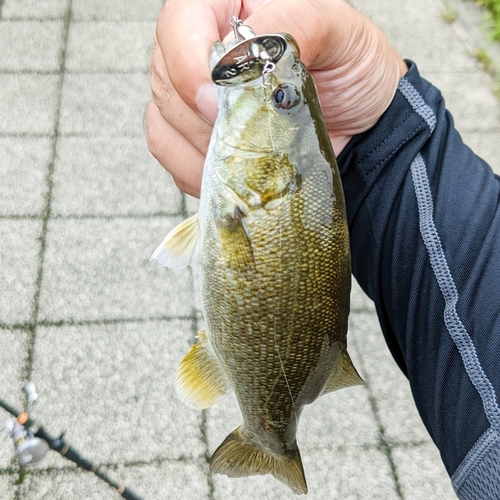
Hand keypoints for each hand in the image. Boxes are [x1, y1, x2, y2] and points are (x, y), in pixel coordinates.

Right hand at [146, 0, 407, 197]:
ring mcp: (190, 95)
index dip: (189, 67)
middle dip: (204, 120)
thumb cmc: (350, 70)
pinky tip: (232, 174)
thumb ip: (294, 25)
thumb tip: (242, 56)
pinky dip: (197, 172)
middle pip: (165, 80)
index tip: (219, 104)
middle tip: (249, 138)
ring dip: (204, 151)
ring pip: (163, 122)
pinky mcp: (192, 135)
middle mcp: (199, 49)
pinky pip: (171, 155)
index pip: (179, 25)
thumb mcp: (339, 33)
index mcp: (226, 7)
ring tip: (249, 158)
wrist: (359, 125)